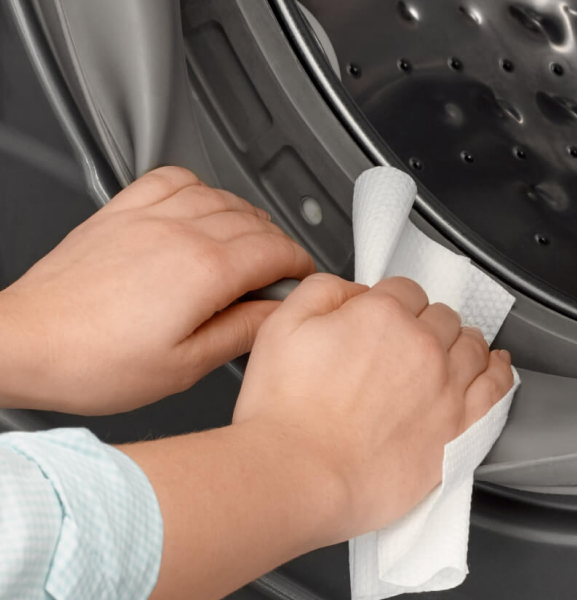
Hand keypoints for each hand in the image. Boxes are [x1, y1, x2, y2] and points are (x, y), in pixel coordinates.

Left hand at [0, 166, 313, 414]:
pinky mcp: (121, 212)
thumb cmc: (93, 360)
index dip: (298, 263)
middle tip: (278, 271)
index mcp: (204, 270)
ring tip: (250, 241)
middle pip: (255, 221)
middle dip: (278, 243)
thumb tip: (276, 313)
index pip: (276, 251)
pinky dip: (199, 186)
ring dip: (247, 216)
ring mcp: (149, 217)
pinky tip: (202, 204)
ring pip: (221, 196)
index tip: (300, 276)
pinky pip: (173, 177)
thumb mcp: (184, 366)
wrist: (26, 342)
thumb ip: (241, 332)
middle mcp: (180, 232)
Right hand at [233, 273, 513, 538]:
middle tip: (406, 342)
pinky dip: (500, 371)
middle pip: (440, 316)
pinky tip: (496, 366)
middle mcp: (421, 345)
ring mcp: (445, 387)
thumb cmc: (284, 411)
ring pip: (472, 346)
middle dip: (425, 322)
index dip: (392, 302)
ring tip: (451, 350)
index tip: (384, 318)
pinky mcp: (458, 427)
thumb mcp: (281, 326)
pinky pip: (496, 388)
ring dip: (461, 342)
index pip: (404, 290)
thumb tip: (354, 289)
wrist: (298, 475)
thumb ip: (322, 291)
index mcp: (382, 314)